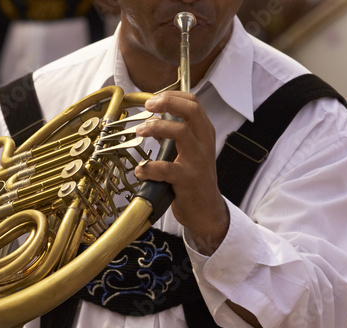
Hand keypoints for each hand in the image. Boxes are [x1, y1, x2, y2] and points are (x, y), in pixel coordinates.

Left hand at [135, 91, 228, 254]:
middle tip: (148, 107)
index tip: (153, 99)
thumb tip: (154, 122)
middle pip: (191, 110)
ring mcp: (198, 161)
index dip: (172, 96)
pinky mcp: (188, 180)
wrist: (206, 211)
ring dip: (156, 127)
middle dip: (167, 102)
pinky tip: (141, 170)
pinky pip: (166, 169)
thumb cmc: (195, 179)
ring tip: (140, 132)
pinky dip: (149, 167)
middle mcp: (204, 143)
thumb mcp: (188, 153)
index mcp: (204, 133)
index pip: (193, 103)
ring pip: (180, 132)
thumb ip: (174, 137)